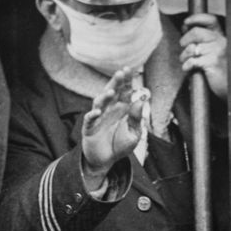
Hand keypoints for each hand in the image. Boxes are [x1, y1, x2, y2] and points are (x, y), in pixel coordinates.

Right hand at [80, 66, 149, 180]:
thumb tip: (140, 101)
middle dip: (116, 83)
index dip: (126, 81)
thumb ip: (136, 118)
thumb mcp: (133, 134)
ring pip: (99, 103)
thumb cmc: (120, 145)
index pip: (125, 91)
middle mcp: (110, 110)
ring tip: (112, 92)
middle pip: (112, 92)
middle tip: (120, 73)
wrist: (106, 161)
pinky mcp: (89, 128)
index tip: (129, 69)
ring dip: (105, 97)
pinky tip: (97, 112)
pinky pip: (89, 120)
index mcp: (122, 109)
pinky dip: (92, 115)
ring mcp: (98, 117)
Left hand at [179, 14, 228, 98]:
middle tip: (183, 46)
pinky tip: (188, 69)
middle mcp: (221, 42)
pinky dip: (186, 65)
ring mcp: (217, 52)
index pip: (210, 20)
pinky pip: (192, 61)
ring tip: (186, 61)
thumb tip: (186, 31)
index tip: (186, 23)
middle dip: (185, 39)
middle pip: (196, 32)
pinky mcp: (212, 63)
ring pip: (192, 47)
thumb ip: (206, 42)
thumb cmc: (223, 72)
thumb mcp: (217, 53)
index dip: (196, 18)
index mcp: (222, 38)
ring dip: (184, 55)